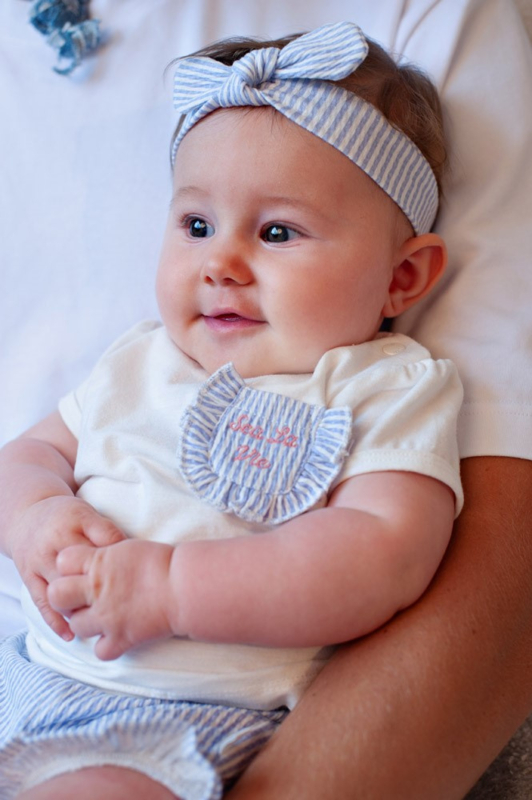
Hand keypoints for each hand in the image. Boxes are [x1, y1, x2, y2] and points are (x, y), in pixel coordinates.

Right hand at [9, 496, 125, 639]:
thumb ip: (106, 532)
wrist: (27, 517)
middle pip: (81, 573)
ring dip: (81, 610)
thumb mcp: (86, 514)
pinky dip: (56, 622)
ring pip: (61, 593)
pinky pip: (42, 604)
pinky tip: (71, 634)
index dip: (122, 562)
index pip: (104, 545)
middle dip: (102, 591)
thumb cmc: (65, 517)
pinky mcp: (30, 579)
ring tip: (103, 625)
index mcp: (73, 526)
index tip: (138, 576)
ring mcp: (40, 565)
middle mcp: (54, 547)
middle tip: (125, 606)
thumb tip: (130, 550)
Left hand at [48, 539, 175, 659]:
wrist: (185, 585)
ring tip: (103, 618)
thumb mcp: (129, 548)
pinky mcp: (121, 637)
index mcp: (100, 562)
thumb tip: (96, 559)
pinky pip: (100, 651)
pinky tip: (117, 637)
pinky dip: (108, 647)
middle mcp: (97, 589)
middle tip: (81, 598)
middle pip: (56, 595)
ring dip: (86, 623)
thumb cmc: (163, 562)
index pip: (63, 561)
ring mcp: (107, 616)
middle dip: (65, 598)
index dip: (68, 566)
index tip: (81, 570)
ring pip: (75, 625)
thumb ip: (106, 554)